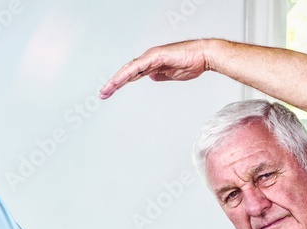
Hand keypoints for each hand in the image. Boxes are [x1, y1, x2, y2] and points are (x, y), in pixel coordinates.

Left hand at [99, 39, 216, 98]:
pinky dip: (127, 74)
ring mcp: (151, 57)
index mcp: (151, 64)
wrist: (203, 56)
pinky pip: (138, 67)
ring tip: (106, 90)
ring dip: (116, 80)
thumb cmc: (191, 63)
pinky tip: (119, 81)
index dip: (120, 83)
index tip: (110, 92)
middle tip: (102, 94)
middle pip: (126, 72)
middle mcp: (149, 59)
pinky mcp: (156, 56)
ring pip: (129, 69)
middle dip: (113, 83)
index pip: (131, 74)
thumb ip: (160, 75)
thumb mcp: (171, 74)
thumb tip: (150, 77)